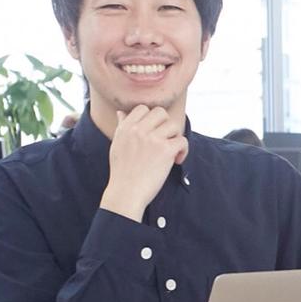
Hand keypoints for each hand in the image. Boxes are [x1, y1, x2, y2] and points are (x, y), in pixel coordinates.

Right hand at [99, 106, 187, 220]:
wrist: (126, 193)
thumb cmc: (122, 171)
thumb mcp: (117, 145)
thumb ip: (122, 127)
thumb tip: (122, 112)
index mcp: (125, 128)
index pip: (143, 108)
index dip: (151, 118)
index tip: (153, 132)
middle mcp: (138, 130)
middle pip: (161, 113)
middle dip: (166, 125)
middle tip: (164, 140)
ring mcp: (152, 139)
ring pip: (174, 125)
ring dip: (175, 138)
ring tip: (170, 152)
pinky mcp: (165, 150)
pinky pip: (183, 140)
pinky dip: (183, 150)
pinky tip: (177, 160)